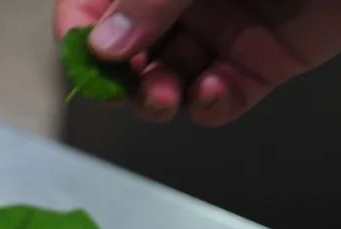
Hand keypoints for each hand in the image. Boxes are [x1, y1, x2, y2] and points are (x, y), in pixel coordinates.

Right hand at [55, 0, 340, 124]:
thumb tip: (102, 49)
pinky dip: (208, 105)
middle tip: (130, 88)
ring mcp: (220, 34)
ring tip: (166, 96)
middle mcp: (180, 2)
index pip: (94, 7)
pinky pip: (221, 100)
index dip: (80, 35)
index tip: (83, 61)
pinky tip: (212, 92)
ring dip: (157, 98)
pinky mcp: (260, 66)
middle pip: (126, 54)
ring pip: (167, 83)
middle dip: (121, 79)